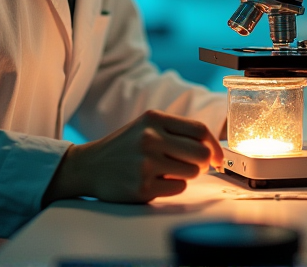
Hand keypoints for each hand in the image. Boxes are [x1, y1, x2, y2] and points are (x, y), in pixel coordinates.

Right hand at [42, 110, 222, 205]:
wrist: (89, 166)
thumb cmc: (124, 146)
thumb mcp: (146, 126)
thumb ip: (176, 131)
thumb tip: (213, 150)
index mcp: (154, 118)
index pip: (199, 129)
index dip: (214, 145)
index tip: (217, 156)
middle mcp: (150, 137)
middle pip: (200, 152)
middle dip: (203, 163)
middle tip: (194, 166)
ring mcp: (146, 163)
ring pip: (192, 172)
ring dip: (186, 175)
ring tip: (167, 170)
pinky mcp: (142, 187)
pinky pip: (178, 189)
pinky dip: (173, 187)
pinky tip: (156, 181)